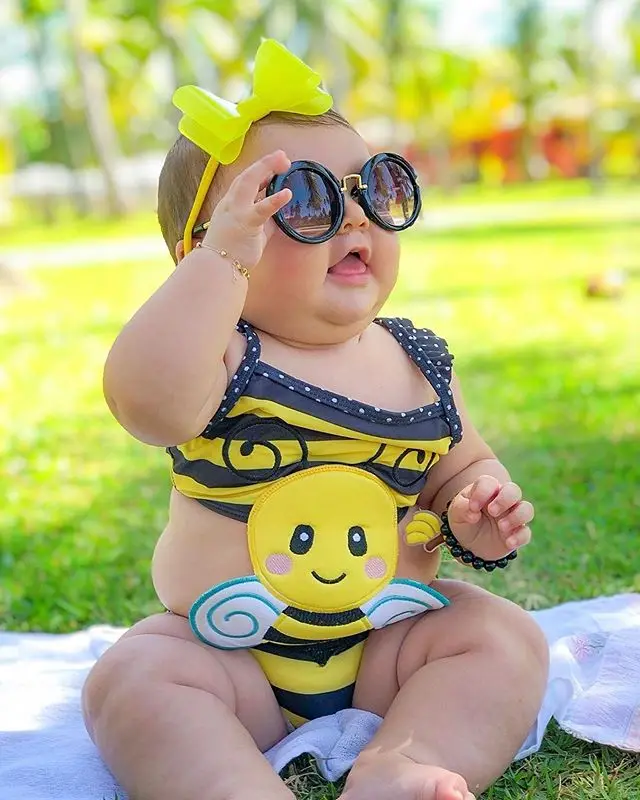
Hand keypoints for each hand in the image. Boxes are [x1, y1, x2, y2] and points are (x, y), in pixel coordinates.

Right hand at [201, 150, 291, 270]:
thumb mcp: (251, 233)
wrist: (217, 268)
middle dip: (264, 163)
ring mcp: (236, 212)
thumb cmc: (231, 253)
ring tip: (284, 162)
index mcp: (230, 205)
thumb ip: (264, 222)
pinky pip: (261, 209)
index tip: (275, 164)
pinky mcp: (246, 224)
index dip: (260, 170)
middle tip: (283, 156)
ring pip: (249, 182)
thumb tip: (279, 217)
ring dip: (266, 169)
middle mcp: (231, 204)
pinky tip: (287, 193)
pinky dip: (274, 200)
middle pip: (246, 176)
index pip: (245, 182)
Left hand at [446, 476, 533, 561]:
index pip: (489, 483)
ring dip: (516, 517)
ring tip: (501, 526)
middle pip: (514, 490)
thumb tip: (473, 513)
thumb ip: (461, 508)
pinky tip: (508, 543)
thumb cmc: (464, 519)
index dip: (482, 493)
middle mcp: (503, 500)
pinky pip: (526, 532)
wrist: (469, 542)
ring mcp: (513, 516)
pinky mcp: (517, 533)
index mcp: (487, 490)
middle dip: (504, 499)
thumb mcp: (456, 513)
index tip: (473, 507)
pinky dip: (519, 537)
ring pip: (527, 509)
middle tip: (492, 511)